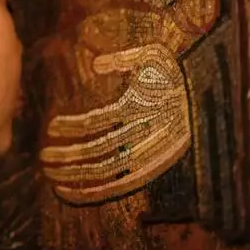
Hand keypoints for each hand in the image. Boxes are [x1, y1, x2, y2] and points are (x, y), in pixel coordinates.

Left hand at [40, 43, 190, 203]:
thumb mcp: (153, 57)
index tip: (51, 127)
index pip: (99, 120)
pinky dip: (96, 191)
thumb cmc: (172, 73)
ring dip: (77, 175)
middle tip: (43, 158)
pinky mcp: (154, 167)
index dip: (73, 126)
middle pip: (100, 150)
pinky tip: (72, 192)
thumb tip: (97, 64)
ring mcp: (150, 152)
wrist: (206, 97)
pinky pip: (122, 184)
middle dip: (69, 156)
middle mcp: (145, 132)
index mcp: (141, 106)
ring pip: (107, 170)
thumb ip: (124, 60)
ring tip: (51, 175)